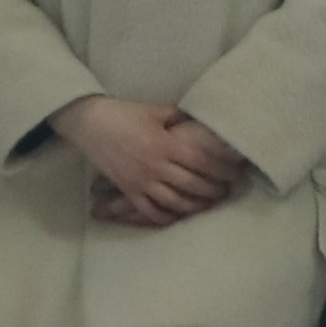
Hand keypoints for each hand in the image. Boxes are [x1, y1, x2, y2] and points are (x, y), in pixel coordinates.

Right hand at [54, 96, 238, 224]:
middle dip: (213, 190)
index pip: (201, 162)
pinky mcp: (128, 190)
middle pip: (192, 185)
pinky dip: (166, 216)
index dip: (221, 170)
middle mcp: (155, 166)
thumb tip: (199, 121)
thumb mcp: (156, 110)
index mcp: (164, 144)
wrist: (90, 123)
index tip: (234, 173)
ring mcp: (140, 181)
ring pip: (174, 201)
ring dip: (195, 206)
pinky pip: (150, 210)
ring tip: (209, 204)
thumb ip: (179, 117)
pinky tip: (179, 216)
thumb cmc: (124, 113)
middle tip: (227, 191)